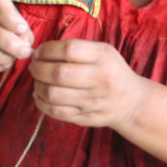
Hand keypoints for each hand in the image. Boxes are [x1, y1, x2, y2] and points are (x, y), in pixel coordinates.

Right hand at [0, 0, 33, 73]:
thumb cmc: (9, 26)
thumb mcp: (18, 21)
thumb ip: (23, 30)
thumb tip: (23, 42)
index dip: (8, 17)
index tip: (23, 28)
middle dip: (9, 43)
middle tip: (25, 51)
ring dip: (1, 56)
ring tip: (14, 58)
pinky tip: (3, 64)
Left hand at [29, 39, 145, 127]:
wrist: (131, 102)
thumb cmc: (111, 71)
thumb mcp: (103, 52)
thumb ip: (77, 49)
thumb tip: (41, 52)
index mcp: (103, 58)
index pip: (69, 50)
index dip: (47, 50)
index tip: (39, 51)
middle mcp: (100, 79)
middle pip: (58, 73)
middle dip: (38, 68)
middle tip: (34, 66)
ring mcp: (93, 101)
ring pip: (53, 94)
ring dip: (37, 85)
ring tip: (38, 80)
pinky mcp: (86, 118)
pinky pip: (56, 112)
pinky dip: (41, 102)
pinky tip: (40, 95)